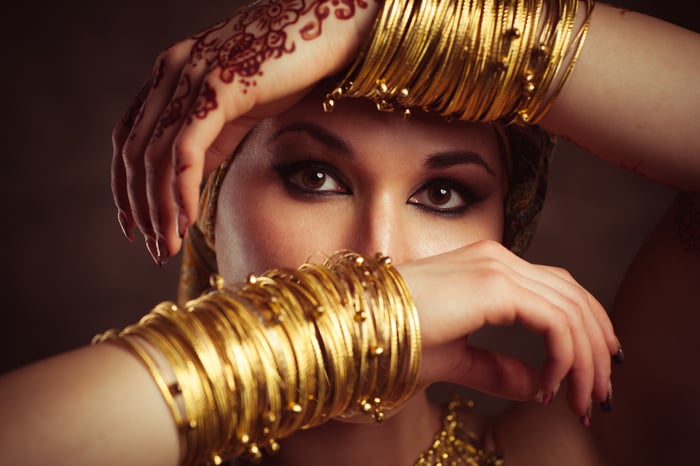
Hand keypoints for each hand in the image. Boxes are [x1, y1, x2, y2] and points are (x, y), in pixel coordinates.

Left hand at [111, 0, 377, 263]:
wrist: (327, 26)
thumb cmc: (290, 65)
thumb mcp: (240, 108)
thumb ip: (211, 138)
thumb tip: (190, 178)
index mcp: (170, 76)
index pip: (128, 140)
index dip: (125, 187)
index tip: (136, 226)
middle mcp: (170, 73)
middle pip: (133, 154)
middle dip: (141, 209)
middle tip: (155, 250)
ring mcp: (190, 77)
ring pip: (154, 158)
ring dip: (160, 210)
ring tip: (169, 246)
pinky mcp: (216, 87)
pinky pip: (185, 151)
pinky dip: (182, 191)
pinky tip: (188, 221)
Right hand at [397, 240, 618, 419]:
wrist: (354, 329)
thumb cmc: (390, 341)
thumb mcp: (455, 359)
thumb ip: (497, 367)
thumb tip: (536, 384)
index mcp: (488, 268)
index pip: (559, 290)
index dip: (586, 330)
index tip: (592, 372)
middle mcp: (497, 258)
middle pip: (575, 298)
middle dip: (595, 349)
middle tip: (598, 394)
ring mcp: (497, 267)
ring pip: (572, 310)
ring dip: (586, 359)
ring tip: (582, 400)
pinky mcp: (494, 285)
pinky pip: (555, 322)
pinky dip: (564, 357)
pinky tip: (551, 387)